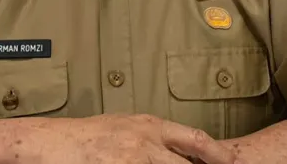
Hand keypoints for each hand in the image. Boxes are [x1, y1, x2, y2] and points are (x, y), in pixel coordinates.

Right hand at [28, 114, 237, 163]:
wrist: (54, 144)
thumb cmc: (88, 137)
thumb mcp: (125, 126)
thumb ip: (153, 136)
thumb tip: (180, 149)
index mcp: (150, 126)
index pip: (195, 138)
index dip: (218, 153)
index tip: (233, 162)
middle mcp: (145, 144)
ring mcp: (132, 162)